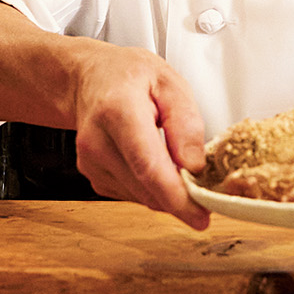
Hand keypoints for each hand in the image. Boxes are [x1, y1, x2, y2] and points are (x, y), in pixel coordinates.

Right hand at [67, 44, 210, 229]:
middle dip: (180, 198)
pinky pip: (131, 194)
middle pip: (145, 188)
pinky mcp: (92, 175)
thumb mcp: (170, 82)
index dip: (176, 198)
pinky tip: (152, 160)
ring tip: (173, 158)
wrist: (90, 77)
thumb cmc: (130, 76)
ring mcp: (90, 161)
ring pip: (141, 196)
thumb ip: (186, 122)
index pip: (148, 166)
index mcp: (118, 111)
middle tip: (204, 188)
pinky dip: (150, 187)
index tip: (202, 216)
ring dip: (165, 191)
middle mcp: (97, 140)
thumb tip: (194, 166)